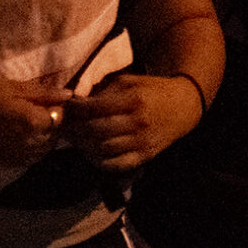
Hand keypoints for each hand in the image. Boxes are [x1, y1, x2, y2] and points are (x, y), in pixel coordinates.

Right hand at [0, 78, 73, 166]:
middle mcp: (30, 143)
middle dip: (51, 121)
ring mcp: (20, 156)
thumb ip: (44, 93)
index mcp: (33, 122)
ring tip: (28, 121)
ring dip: (44, 135)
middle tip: (36, 108)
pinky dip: (33, 147)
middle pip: (55, 134)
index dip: (56, 106)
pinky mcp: (10, 162)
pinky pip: (32, 157)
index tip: (44, 99)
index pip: (60, 117)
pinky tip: (20, 134)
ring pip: (45, 148)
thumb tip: (68, 95)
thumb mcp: (15, 88)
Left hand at [62, 73, 204, 171]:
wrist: (183, 107)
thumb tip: (78, 102)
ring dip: (84, 146)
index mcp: (133, 99)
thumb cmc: (152, 91)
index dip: (77, 109)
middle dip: (76, 129)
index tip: (66, 108)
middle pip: (97, 130)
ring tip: (75, 140)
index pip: (96, 107)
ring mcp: (142, 141)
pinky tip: (91, 154)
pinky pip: (117, 165)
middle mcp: (137, 122)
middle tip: (65, 127)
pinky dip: (100, 162)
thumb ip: (105, 91)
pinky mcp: (145, 156)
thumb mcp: (130, 82)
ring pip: (104, 149)